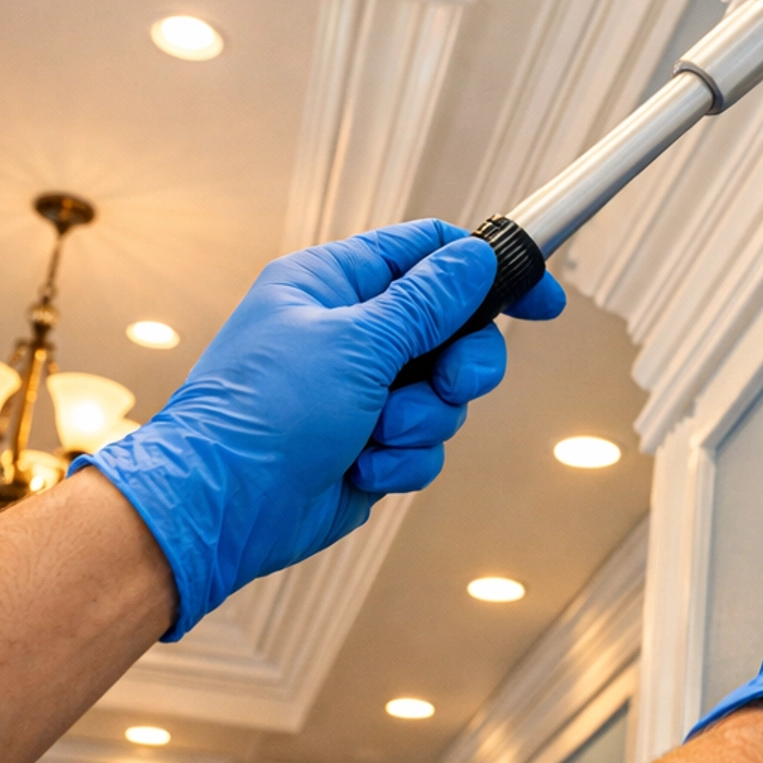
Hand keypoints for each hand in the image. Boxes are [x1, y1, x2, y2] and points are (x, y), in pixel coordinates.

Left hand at [86, 222, 564, 638]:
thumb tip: (476, 257)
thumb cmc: (265, 413)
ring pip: (444, 394)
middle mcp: (350, 333)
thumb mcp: (357, 341)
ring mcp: (361, 391)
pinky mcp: (370, 444)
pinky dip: (403, 459)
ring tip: (377, 433)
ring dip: (423, 419)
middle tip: (448, 382)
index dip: (488, 269)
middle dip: (460, 364)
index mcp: (334, 285)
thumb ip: (428, 300)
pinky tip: (362, 466)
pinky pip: (425, 443)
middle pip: (453, 328)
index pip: (429, 253)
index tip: (540, 297)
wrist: (222, 509)